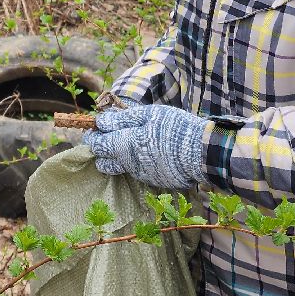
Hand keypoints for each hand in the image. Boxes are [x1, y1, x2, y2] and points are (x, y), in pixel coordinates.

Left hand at [83, 104, 208, 190]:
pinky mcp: (153, 180)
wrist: (202, 154)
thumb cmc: (174, 128)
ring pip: (120, 167)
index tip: (96, 127)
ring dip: (118, 156)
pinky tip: (149, 151)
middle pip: (102, 162)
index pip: (97, 145)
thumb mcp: (148, 115)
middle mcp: (128, 164)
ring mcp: (141, 174)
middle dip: (100, 149)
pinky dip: (137, 161)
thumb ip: (122, 119)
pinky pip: (137, 171)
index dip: (92, 136)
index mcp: (124, 145)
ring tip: (131, 141)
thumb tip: (100, 121)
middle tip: (108, 135)